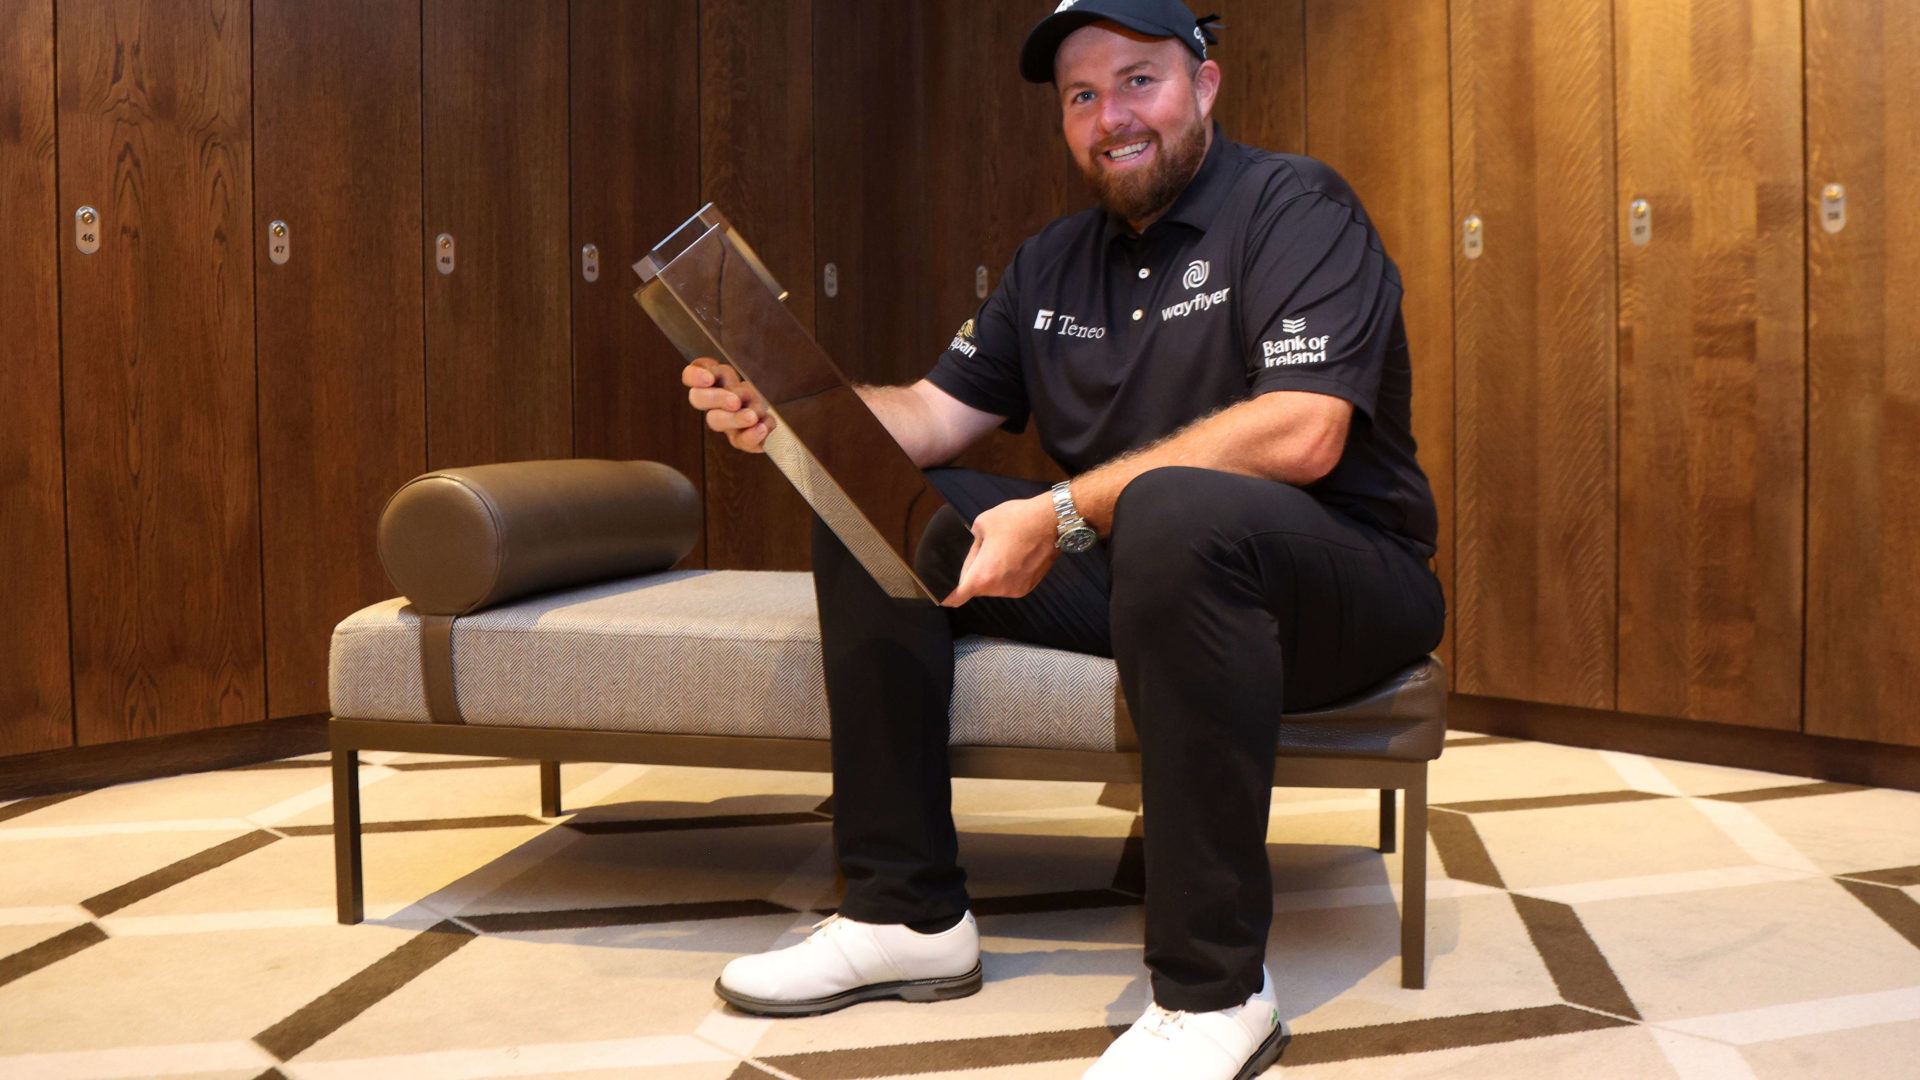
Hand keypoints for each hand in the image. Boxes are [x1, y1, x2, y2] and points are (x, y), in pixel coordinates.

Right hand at [682, 357, 775, 452]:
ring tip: (753, 416)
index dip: (694, 376)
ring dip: (735, 418)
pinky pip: (740, 441)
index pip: (691, 375)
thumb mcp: (750, 372)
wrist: (772, 417)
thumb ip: (733, 375)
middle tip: (735, 402)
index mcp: (713, 381)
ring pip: (716, 420)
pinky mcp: (740, 438)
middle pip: (698, 398)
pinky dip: (751, 436)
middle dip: (716, 398)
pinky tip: (762, 428)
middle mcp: (714, 402)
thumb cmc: (758, 390)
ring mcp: (726, 422)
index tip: (708, 378)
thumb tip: (734, 386)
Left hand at [942, 494, 1060, 606]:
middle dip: (973, 575)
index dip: (946, 595)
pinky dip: (1005, 575)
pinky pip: (1007, 584)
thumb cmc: (1016, 520)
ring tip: (1002, 550)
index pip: (956, 597)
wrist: (1051, 521)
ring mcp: (1014, 590)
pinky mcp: (1027, 587)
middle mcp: (998, 589)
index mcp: (983, 575)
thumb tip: (969, 557)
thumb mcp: (981, 525)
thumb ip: (970, 548)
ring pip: (992, 586)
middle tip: (981, 553)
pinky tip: (1013, 555)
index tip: (941, 593)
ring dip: (991, 574)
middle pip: (975, 589)